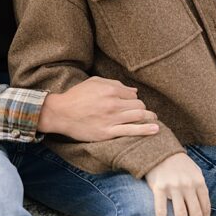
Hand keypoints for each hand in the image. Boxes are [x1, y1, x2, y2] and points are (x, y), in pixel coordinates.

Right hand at [38, 76, 158, 141]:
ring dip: (149, 118)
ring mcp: (111, 119)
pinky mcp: (108, 132)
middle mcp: (112, 104)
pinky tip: (155, 129)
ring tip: (154, 120)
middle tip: (142, 113)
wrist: (60, 113)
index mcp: (109, 90)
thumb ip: (114, 84)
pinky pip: (131, 131)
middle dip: (143, 109)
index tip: (131, 104)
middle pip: (139, 106)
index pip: (132, 95)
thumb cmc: (76, 96)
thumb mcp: (93, 83)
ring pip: (139, 117)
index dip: (133, 99)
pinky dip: (146, 130)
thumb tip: (133, 90)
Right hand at [144, 152, 209, 215]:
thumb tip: (203, 209)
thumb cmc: (178, 162)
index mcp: (199, 182)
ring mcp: (173, 187)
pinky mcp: (159, 188)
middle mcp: (188, 185)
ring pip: (181, 215)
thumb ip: (199, 187)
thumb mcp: (194, 171)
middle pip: (195, 214)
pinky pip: (161, 209)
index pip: (205, 207)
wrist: (158, 148)